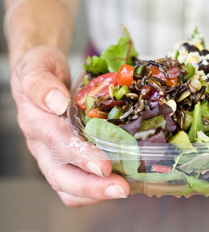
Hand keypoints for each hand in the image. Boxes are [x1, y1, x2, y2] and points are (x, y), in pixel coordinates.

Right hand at [11, 45, 129, 206]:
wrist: (40, 74)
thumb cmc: (43, 70)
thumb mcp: (38, 65)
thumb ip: (41, 82)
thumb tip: (56, 101)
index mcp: (36, 120)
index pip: (58, 142)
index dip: (81, 156)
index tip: (104, 166)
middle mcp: (42, 144)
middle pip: (60, 175)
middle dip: (91, 186)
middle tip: (121, 189)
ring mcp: (51, 156)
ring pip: (67, 187)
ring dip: (96, 193)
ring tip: (124, 190)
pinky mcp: (64, 161)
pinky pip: (75, 186)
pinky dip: (96, 191)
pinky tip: (121, 184)